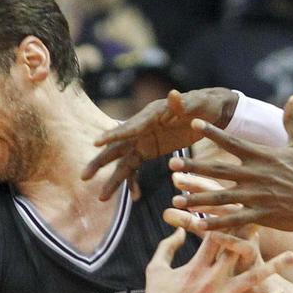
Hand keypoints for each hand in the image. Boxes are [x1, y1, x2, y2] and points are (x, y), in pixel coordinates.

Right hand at [82, 88, 239, 200]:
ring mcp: (144, 141)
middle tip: (85, 177)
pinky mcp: (149, 150)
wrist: (208, 111)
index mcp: (150, 116)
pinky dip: (133, 181)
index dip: (114, 135)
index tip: (96, 143)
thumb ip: (181, 104)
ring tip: (102, 198)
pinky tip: (133, 197)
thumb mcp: (194, 104)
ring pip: (123, 162)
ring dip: (113, 179)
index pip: (129, 127)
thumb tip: (173, 94)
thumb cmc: (201, 105)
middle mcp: (141, 129)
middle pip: (117, 148)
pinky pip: (136, 167)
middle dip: (100, 163)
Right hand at [142, 227, 292, 292]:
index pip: (216, 237)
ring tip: (292, 257)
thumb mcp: (156, 268)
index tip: (243, 208)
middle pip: (238, 251)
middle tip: (271, 220)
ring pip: (254, 278)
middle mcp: (212, 279)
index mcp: (195, 266)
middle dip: (254, 235)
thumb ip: (167, 246)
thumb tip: (178, 230)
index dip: (230, 222)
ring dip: (275, 266)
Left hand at [166, 96, 292, 232]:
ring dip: (197, 199)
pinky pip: (235, 221)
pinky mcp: (263, 216)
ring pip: (221, 198)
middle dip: (193, 169)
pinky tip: (199, 226)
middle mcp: (257, 175)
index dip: (212, 132)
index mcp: (264, 156)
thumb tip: (292, 99)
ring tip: (176, 199)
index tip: (194, 124)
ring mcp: (259, 197)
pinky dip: (217, 225)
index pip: (232, 142)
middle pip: (218, 171)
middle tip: (172, 167)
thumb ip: (292, 121)